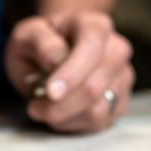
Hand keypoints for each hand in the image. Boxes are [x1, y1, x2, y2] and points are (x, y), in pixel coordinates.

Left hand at [4, 11, 133, 132]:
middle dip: (59, 105)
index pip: (91, 50)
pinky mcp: (121, 100)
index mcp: (95, 26)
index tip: (50, 93)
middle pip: (93, 87)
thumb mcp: (28, 35)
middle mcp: (116, 50)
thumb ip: (42, 44)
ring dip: (63, 117)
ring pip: (97, 111)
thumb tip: (56, 61)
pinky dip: (73, 124)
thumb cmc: (40, 42)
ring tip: (43, 109)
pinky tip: (58, 114)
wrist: (53, 52)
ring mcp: (122, 76)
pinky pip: (99, 122)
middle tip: (34, 107)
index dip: (71, 75)